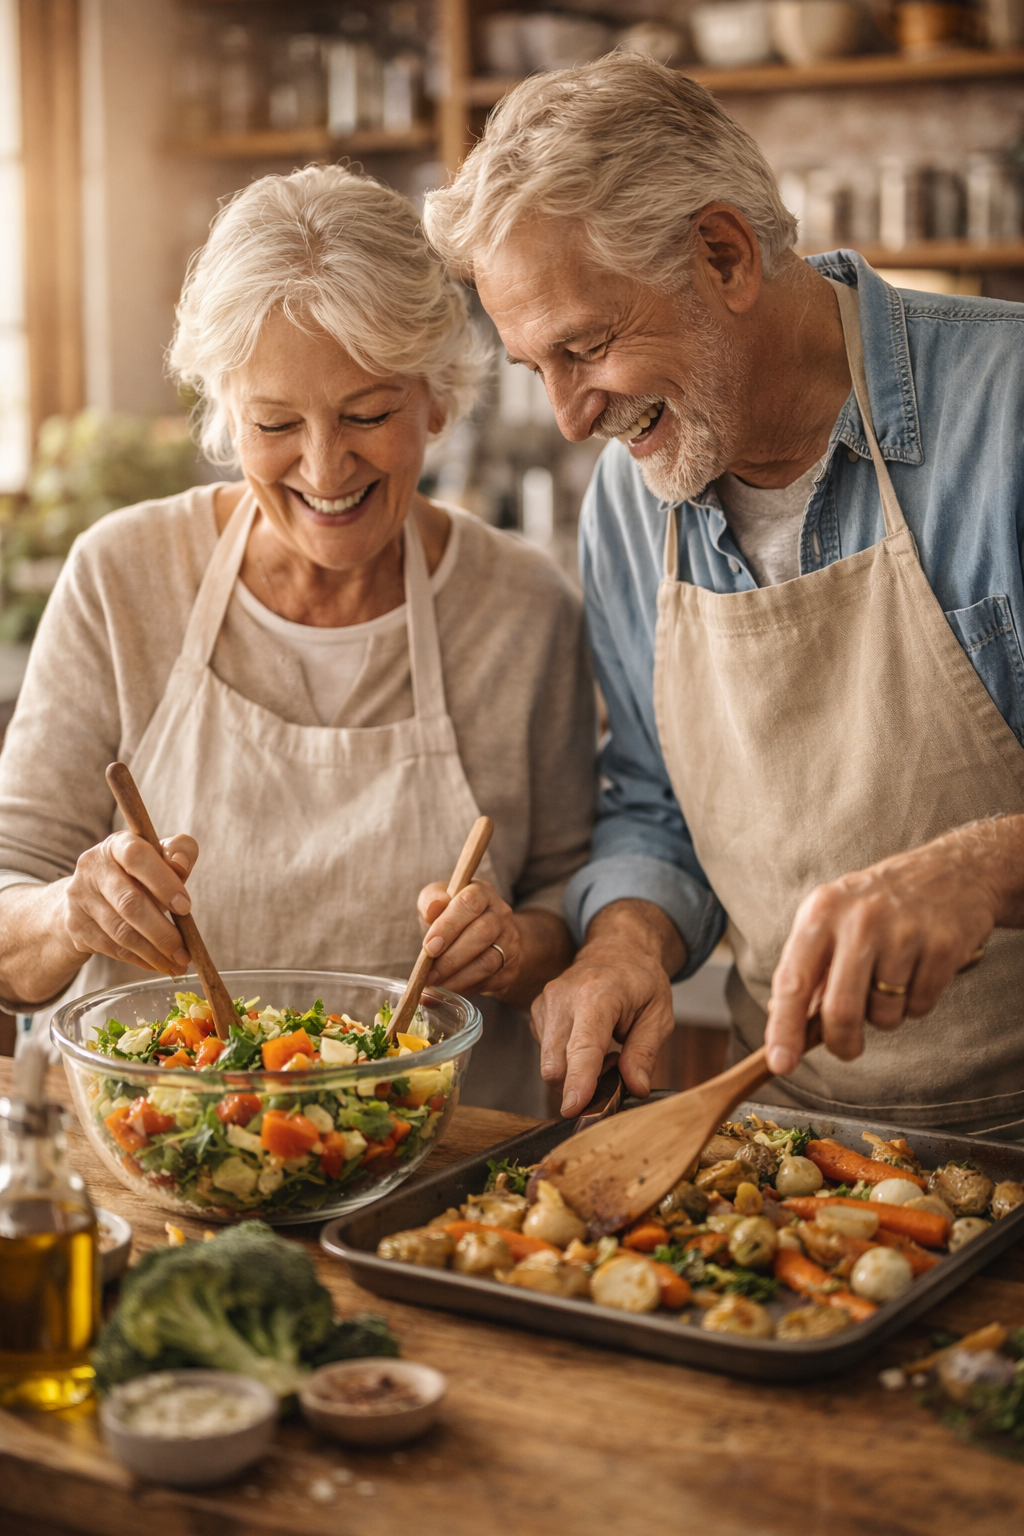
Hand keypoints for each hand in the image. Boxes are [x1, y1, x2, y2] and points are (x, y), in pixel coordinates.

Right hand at [57, 831, 198, 975]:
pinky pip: (113, 949)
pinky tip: (159, 964)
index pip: (137, 857)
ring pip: (121, 932)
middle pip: (129, 903)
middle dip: (162, 931)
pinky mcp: (77, 926)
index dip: (163, 882)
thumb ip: (179, 852)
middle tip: (185, 951)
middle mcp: (93, 867)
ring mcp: (80, 898)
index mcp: (117, 844)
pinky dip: (140, 959)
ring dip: (154, 952)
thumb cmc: (137, 874)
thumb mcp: (159, 857)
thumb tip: (181, 863)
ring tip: (178, 963)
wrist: (90, 895)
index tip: (186, 907)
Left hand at [417, 878, 520, 998]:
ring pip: (488, 962)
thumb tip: (432, 907)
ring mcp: (510, 942)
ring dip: (458, 978)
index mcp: (482, 893)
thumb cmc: (453, 917)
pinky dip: (467, 988)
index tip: (429, 947)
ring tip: (436, 986)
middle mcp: (501, 915)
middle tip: (429, 974)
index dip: (448, 926)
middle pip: (482, 934)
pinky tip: (450, 990)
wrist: (483, 938)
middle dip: (451, 958)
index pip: (469, 904)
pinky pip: (491, 981)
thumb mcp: (438, 903)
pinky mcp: (511, 967)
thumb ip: (431, 900)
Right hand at [530, 899, 683, 1115]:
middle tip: (614, 1068)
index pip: (583, 1046)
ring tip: (604, 1050)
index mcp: (597, 994)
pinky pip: (546, 1053)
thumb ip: (645, 1052)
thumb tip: (635, 1088)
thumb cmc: (640, 980)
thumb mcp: (658, 1014)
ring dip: (574, 1073)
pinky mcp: (536, 1011)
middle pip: (556, 1065)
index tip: (573, 1109)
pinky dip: (566, 1059)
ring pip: (548, 1064)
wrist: (616, 948)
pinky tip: (586, 1042)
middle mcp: (562, 997)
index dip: (578, 1081)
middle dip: (580, 1085)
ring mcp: (544, 1003)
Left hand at [764, 821, 1015, 1074]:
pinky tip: (918, 971)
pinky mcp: (941, 946)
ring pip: (885, 1015)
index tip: (781, 1064)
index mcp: (821, 913)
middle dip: (842, 1043)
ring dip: (886, 1015)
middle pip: (841, 1010)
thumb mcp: (834, 919)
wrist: (953, 871)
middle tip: (847, 1048)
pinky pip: (920, 1007)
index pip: (792, 980)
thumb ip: (810, 968)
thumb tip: (789, 1026)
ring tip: (892, 978)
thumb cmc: (880, 904)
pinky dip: (916, 1003)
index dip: (784, 1028)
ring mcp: (903, 932)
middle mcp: (859, 920)